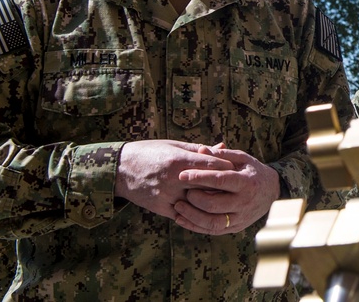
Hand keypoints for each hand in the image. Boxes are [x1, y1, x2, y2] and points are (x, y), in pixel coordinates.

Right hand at [114, 140, 235, 219]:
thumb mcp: (173, 145)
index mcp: (179, 160)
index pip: (212, 165)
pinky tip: (207, 209)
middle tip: (238, 185)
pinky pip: (184, 213)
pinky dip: (196, 211)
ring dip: (213, 201)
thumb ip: (198, 149)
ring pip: (198, 202)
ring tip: (226, 198)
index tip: (238, 168)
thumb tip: (222, 146)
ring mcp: (167, 195)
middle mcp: (174, 179)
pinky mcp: (160, 208)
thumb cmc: (150, 152)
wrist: (120, 170)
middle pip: (208, 185)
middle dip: (224, 185)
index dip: (227, 166)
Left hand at [172, 147, 281, 234]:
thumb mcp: (242, 159)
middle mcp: (244, 202)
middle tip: (182, 191)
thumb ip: (222, 154)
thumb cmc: (253, 171)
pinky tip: (182, 219)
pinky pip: (213, 231)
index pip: (220, 181)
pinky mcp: (236, 227)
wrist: (272, 191)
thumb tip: (201, 150)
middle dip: (194, 198)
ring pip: (212, 222)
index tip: (182, 174)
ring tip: (178, 206)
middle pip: (214, 204)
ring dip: (192, 216)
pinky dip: (195, 226)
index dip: (200, 177)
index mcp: (247, 182)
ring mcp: (241, 217)